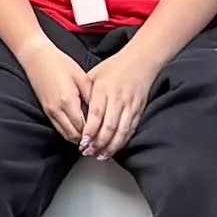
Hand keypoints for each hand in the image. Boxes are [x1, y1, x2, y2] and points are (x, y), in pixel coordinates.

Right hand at [16, 39, 94, 147]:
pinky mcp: (46, 111)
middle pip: (74, 135)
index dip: (94, 134)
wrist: (37, 58)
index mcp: (68, 100)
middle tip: (100, 140)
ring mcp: (50, 112)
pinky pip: (59, 129)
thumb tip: (102, 112)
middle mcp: (57, 110)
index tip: (105, 135)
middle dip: (87, 140)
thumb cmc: (60, 64)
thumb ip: (92, 96)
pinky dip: (70, 133)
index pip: (83, 127)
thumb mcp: (81, 77)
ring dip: (78, 139)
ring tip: (91, 138)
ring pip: (66, 135)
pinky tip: (79, 130)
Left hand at [74, 42, 155, 157]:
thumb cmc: (114, 67)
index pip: (96, 114)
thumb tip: (75, 111)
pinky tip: (114, 148)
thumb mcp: (94, 75)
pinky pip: (130, 130)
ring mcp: (130, 106)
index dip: (90, 131)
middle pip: (108, 127)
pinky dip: (122, 142)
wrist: (141, 61)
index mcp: (104, 89)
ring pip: (121, 132)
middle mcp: (118, 99)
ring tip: (100, 154)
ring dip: (110, 146)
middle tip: (88, 151)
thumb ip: (85, 93)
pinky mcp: (138, 111)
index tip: (83, 141)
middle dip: (98, 143)